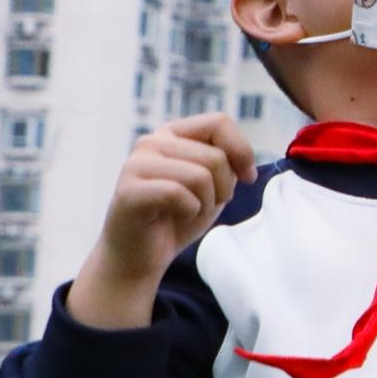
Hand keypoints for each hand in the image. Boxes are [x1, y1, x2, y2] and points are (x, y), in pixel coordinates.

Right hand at [74, 116, 255, 329]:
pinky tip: (173, 218)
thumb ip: (228, 163)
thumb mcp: (213, 185)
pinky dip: (188, 213)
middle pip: (215, 156)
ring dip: (205, 203)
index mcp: (172, 134)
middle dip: (223, 189)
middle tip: (202, 205)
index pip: (219, 122)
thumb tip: (244, 160)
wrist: (140, 255)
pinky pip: (179, 194)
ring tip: (186, 212)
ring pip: (200, 176)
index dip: (242, 151)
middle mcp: (151, 142)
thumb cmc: (178, 218)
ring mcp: (136, 163)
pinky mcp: (129, 190)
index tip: (248, 178)